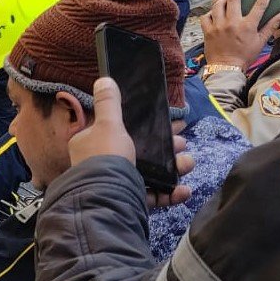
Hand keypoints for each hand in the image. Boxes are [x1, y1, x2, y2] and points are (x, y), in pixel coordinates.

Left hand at [71, 78, 193, 207]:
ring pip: (150, 174)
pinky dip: (169, 193)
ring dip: (173, 168)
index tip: (171, 125)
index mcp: (92, 145)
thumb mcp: (108, 126)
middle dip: (167, 147)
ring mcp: (116, 184)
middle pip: (140, 152)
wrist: (106, 200)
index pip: (121, 132)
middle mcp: (101, 165)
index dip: (146, 127)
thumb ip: (108, 104)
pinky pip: (151, 196)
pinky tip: (184, 190)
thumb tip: (103, 79)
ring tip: (187, 164)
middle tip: (182, 144)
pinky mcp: (128, 202)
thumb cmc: (106, 158)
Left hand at [201, 0, 279, 68]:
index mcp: (248, 26)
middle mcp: (232, 23)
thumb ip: (271, 26)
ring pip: (218, 4)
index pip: (260, 4)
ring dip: (223, 0)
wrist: (226, 69)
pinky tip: (215, 14)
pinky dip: (210, 13)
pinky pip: (206, 16)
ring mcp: (218, 26)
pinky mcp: (208, 31)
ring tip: (227, 2)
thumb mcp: (261, 42)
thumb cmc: (244, 57)